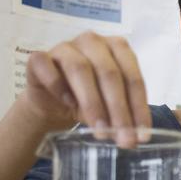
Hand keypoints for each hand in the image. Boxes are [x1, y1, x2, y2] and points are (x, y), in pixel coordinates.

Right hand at [23, 32, 150, 145]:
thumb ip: (124, 116)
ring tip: (100, 130)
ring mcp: (65, 47)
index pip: (133, 77)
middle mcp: (93, 42)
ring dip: (93, 103)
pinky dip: (58, 86)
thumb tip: (136, 136)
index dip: (138, 107)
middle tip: (122, 137)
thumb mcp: (110, 108)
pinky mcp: (38, 58)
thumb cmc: (88, 100)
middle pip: (109, 73)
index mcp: (118, 48)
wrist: (52, 102)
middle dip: (118, 109)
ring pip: (80, 69)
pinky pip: (46, 67)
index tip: (142, 134)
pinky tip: (68, 103)